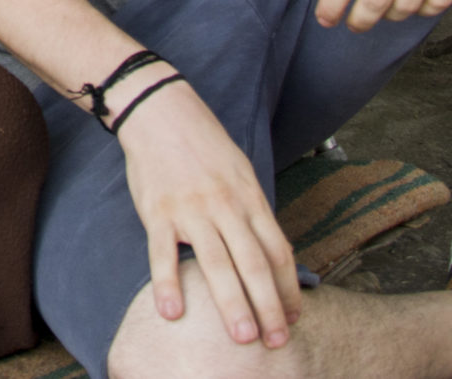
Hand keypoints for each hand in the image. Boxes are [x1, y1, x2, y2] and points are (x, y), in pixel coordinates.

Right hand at [116, 75, 300, 347]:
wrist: (160, 110)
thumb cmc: (203, 144)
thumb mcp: (241, 172)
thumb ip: (254, 212)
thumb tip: (272, 252)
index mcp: (250, 197)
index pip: (277, 251)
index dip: (288, 288)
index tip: (293, 318)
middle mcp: (226, 206)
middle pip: (253, 263)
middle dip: (268, 305)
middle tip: (276, 341)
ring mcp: (192, 209)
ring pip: (216, 263)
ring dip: (231, 303)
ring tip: (242, 337)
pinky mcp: (158, 211)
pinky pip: (163, 253)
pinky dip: (168, 283)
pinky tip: (172, 313)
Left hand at [309, 0, 451, 30]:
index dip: (330, 6)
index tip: (325, 20)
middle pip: (375, 0)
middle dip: (358, 21)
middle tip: (353, 24)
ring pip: (408, 5)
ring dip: (391, 15)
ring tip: (384, 8)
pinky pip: (441, 0)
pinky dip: (424, 9)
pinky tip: (415, 1)